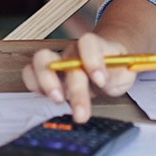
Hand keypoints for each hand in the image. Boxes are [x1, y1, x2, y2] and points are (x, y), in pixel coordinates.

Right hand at [21, 32, 137, 122]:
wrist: (107, 65)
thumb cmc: (115, 69)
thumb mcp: (126, 72)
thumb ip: (118, 75)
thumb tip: (103, 81)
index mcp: (96, 46)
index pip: (89, 42)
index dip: (92, 60)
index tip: (100, 80)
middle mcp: (74, 51)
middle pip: (67, 61)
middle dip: (74, 89)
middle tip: (81, 112)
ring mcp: (58, 60)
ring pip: (41, 60)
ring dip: (46, 81)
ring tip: (58, 100)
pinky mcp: (46, 73)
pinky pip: (30, 72)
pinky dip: (34, 84)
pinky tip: (47, 97)